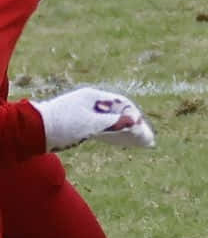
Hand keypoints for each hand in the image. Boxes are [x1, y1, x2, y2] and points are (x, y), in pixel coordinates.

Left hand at [33, 88, 155, 151]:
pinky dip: (111, 132)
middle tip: (144, 136)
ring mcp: (82, 112)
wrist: (32, 131)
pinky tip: (117, 141)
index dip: (132, 114)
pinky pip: (100, 126)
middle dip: (130, 123)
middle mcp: (89, 102)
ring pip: (108, 119)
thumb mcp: (90, 124)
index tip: (140, 127)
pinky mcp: (76, 122)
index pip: (121, 102)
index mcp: (93, 96)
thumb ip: (114, 122)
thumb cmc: (62, 124)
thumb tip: (135, 121)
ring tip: (135, 140)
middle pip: (116, 110)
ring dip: (121, 129)